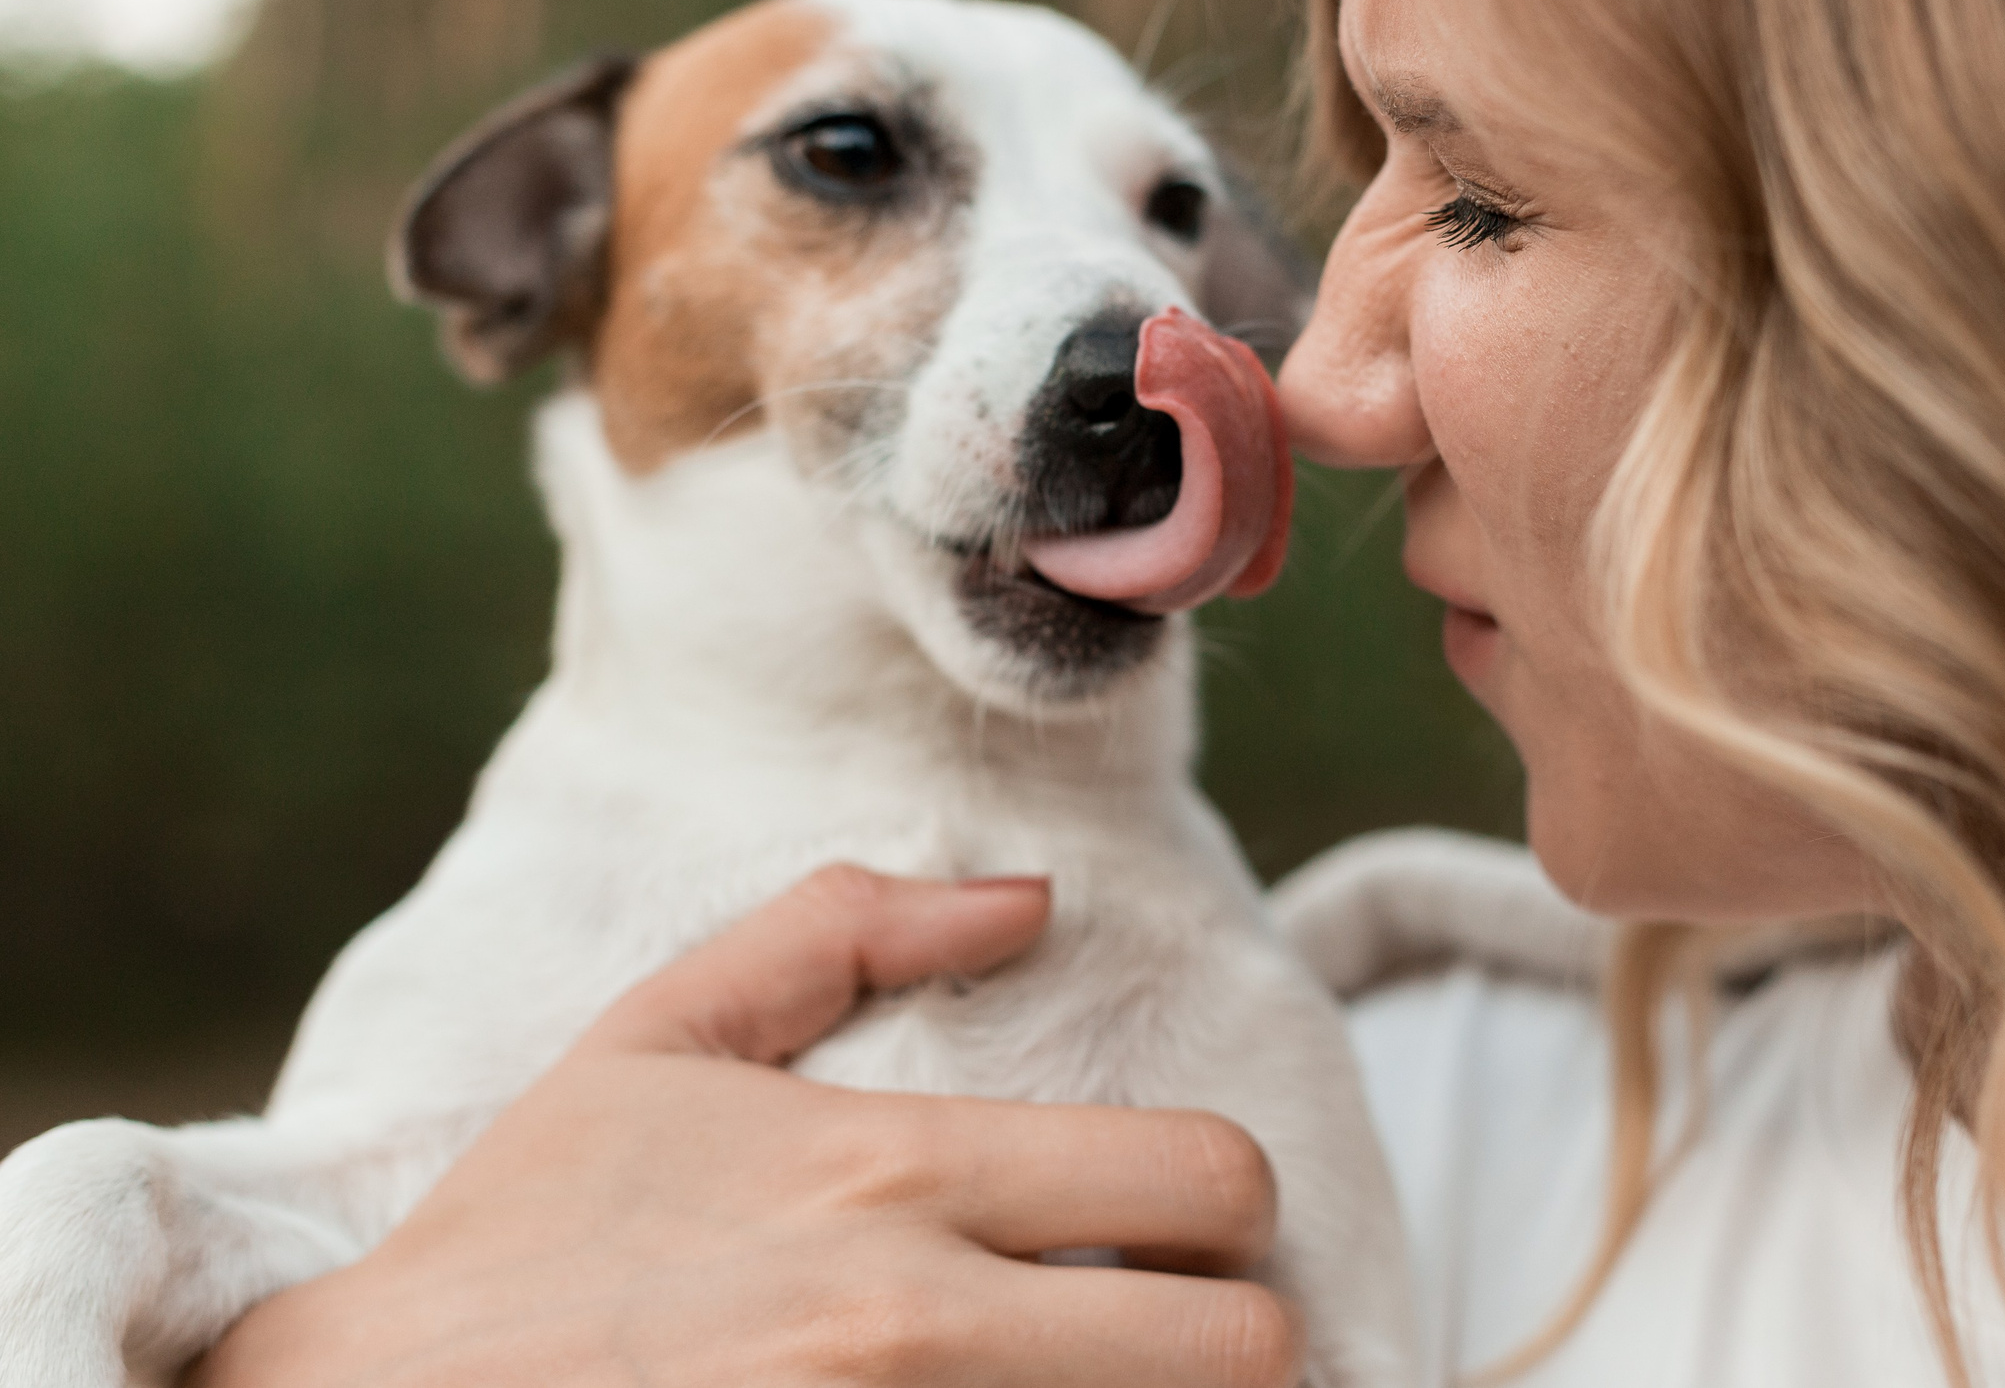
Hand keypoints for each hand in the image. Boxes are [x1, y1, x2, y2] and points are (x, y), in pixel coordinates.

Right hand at [183, 867, 1303, 1387]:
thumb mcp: (659, 1039)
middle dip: (1233, 1334)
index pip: (1210, 1178)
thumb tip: (1025, 897)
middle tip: (1168, 1324)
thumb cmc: (525, 1238)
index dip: (1231, 1201)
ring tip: (1086, 1372)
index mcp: (894, 1175)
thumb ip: (844, 933)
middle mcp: (920, 1324)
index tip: (1181, 1223)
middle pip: (1246, 1347)